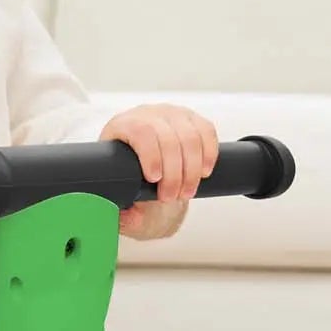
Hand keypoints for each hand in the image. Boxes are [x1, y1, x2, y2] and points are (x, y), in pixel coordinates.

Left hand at [102, 103, 217, 239]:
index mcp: (123, 126)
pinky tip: (204, 172)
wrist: (148, 176)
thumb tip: (127, 216)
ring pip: (190, 136)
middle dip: (174, 172)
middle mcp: (148, 115)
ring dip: (193, 168)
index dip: (151, 155)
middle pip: (168, 137)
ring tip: (186, 191)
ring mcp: (172, 115)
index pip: (141, 132)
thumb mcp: (122, 199)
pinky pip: (206, 132)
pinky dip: (209, 154)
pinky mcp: (192, 120)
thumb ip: (122, 213)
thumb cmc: (131, 183)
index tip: (154, 179)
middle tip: (172, 197)